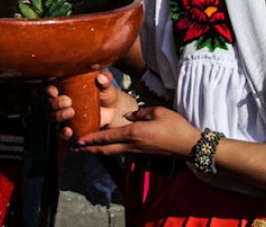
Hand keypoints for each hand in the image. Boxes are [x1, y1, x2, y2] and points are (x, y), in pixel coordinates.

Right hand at [46, 71, 136, 139]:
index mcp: (65, 86)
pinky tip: (69, 131)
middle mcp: (61, 100)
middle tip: (68, 102)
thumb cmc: (105, 93)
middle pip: (48, 102)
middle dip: (55, 103)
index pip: (50, 86)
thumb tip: (102, 78)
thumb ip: (105, 80)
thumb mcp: (105, 85)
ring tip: (71, 113)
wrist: (112, 111)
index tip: (54, 90)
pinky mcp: (69, 126)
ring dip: (58, 115)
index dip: (48, 88)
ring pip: (51, 115)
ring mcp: (63, 114)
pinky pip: (60, 131)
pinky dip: (62, 132)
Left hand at [74, 106, 199, 158]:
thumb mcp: (157, 112)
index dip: (92, 138)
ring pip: (112, 152)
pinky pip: (121, 151)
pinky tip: (107, 147)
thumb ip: (139, 113)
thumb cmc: (176, 126)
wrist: (190, 146)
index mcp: (135, 133)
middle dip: (89, 149)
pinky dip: (110, 150)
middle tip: (75, 148)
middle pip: (106, 149)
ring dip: (98, 150)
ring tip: (86, 149)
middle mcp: (133, 145)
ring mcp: (137, 151)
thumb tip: (127, 117)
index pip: (108, 136)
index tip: (79, 140)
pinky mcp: (143, 153)